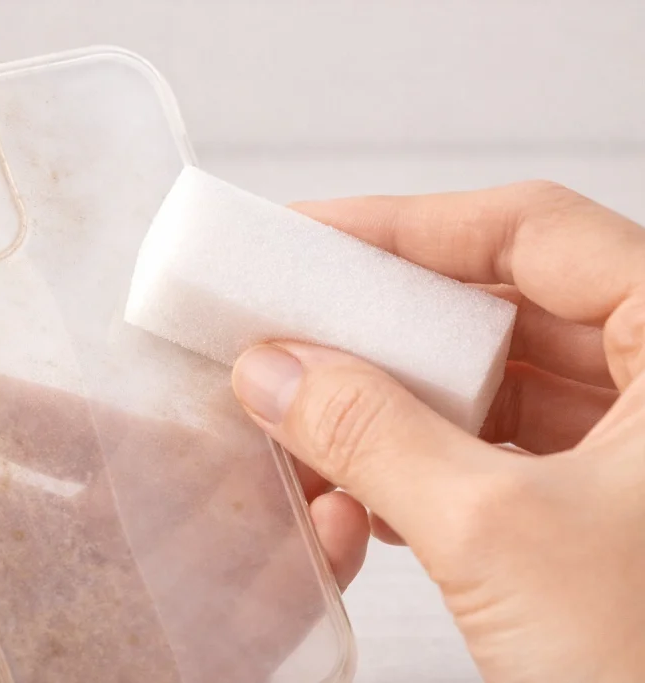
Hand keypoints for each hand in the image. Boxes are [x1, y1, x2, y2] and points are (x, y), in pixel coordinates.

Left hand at [0, 322, 368, 682]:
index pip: (34, 456)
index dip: (85, 405)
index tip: (133, 346)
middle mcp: (52, 599)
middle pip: (144, 496)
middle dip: (200, 440)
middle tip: (250, 379)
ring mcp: (126, 646)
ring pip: (214, 550)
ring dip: (271, 491)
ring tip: (315, 435)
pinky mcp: (191, 681)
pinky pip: (261, 625)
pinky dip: (310, 571)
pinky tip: (335, 521)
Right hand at [232, 181, 644, 682]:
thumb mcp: (498, 535)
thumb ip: (373, 436)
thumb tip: (274, 373)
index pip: (536, 233)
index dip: (412, 225)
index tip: (314, 236)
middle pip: (508, 306)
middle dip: (392, 320)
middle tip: (299, 314)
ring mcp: (639, 453)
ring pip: (498, 386)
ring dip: (399, 402)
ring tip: (313, 407)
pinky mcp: (605, 512)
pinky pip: (499, 453)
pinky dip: (425, 461)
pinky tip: (364, 486)